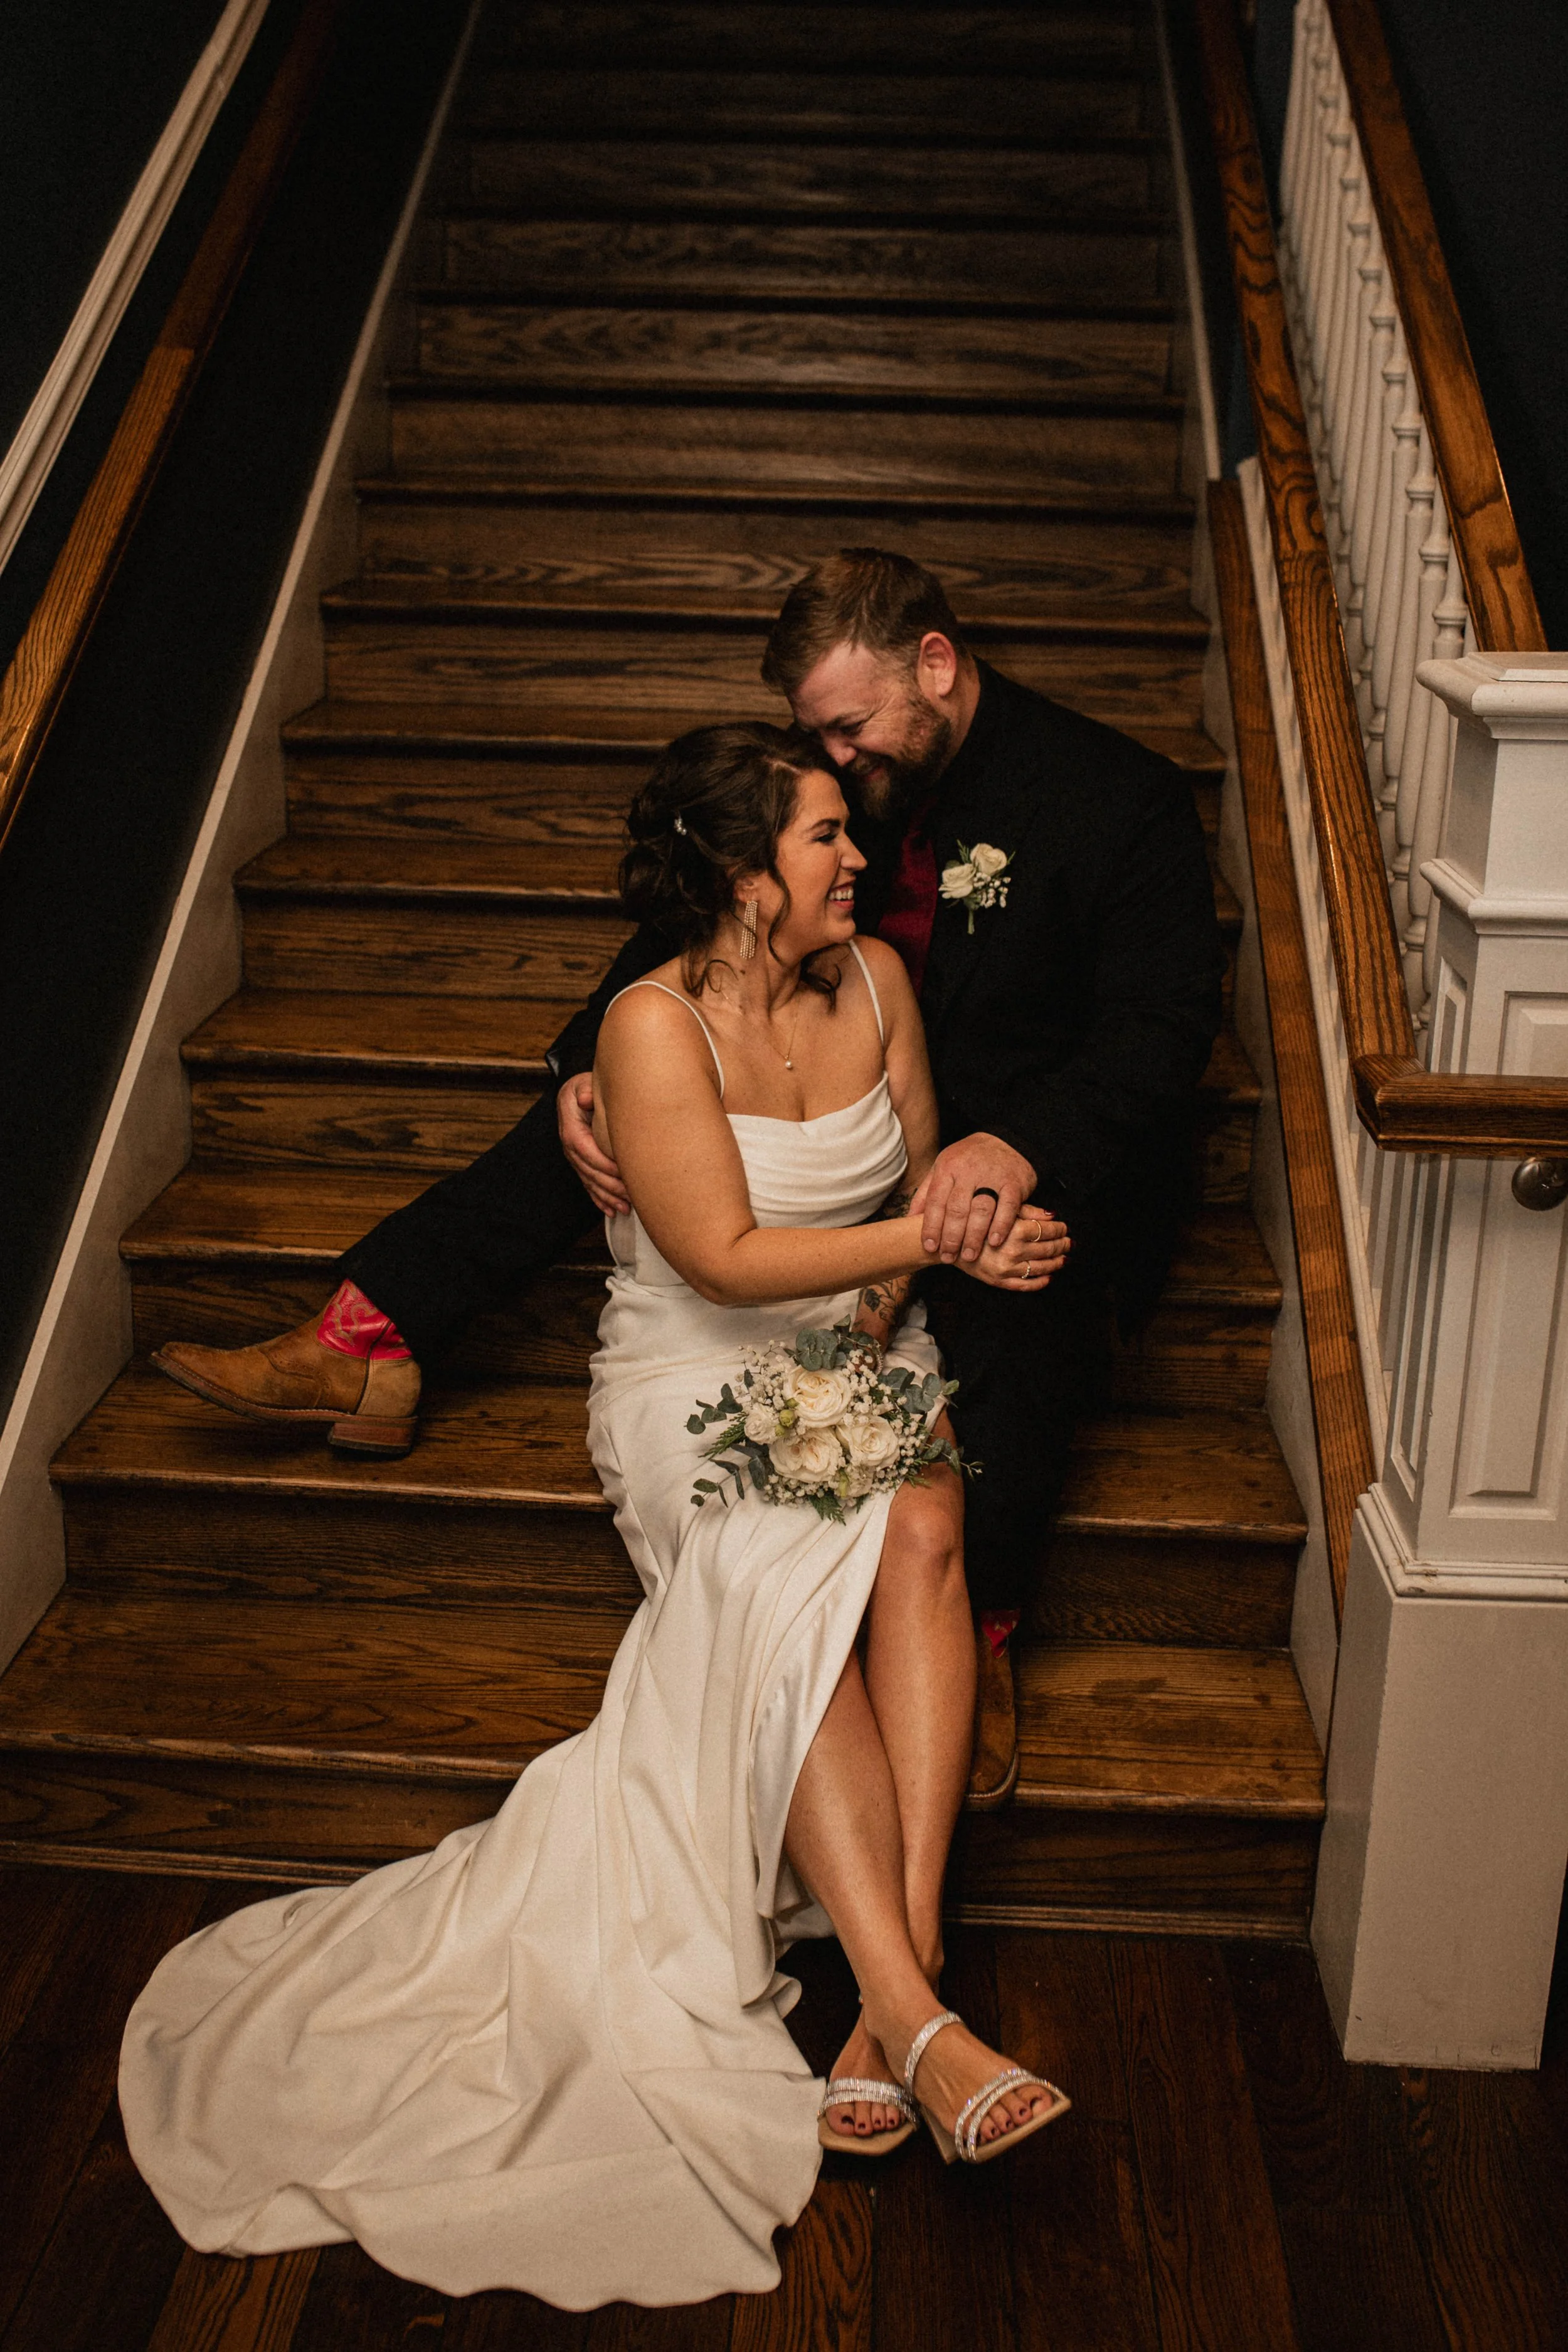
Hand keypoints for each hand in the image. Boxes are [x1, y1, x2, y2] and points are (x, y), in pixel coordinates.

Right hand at [558, 1073, 630, 1215]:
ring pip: (591, 1182)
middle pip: (590, 1172)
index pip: (586, 1151)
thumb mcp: (582, 1084)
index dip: (604, 1164)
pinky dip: (600, 1200)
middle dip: (610, 1186)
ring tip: (625, 1208)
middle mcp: (571, 1147)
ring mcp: (576, 1158)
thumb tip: (586, 1098)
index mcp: (571, 1129)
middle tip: (631, 1195)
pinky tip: (611, 1211)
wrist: (576, 1095)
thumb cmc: (584, 1089)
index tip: (622, 1173)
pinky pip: (589, 1185)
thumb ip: (585, 1091)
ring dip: (608, 1197)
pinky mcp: (582, 1165)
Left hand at [911, 1133, 1037, 1264]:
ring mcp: (993, 1176)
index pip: (936, 1201)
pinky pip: (1008, 1207)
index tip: (930, 1247)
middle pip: (957, 1209)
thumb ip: (927, 1192)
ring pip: (981, 1210)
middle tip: (949, 1257)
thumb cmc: (969, 1159)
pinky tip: (994, 1242)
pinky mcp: (1014, 1182)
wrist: (1007, 1139)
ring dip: (974, 1236)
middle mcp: (969, 1171)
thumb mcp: (943, 1167)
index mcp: (948, 1168)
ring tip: (968, 1256)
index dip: (931, 1226)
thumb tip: (910, 1218)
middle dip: (951, 1237)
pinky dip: (1001, 1225)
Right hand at [964, 1204, 1069, 1292]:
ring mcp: (1006, 1269)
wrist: (948, 1242)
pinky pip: (1026, 1285)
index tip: (1064, 1226)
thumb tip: (1052, 1215)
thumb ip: (1028, 1211)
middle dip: (1062, 1244)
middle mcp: (1012, 1251)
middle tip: (1069, 1242)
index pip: (1047, 1230)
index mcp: (1014, 1230)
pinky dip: (1041, 1282)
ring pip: (1042, 1268)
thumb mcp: (1000, 1208)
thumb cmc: (974, 1221)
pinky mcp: (999, 1282)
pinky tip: (1049, 1277)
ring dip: (1056, 1262)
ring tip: (1064, 1258)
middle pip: (1047, 1249)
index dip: (1060, 1228)